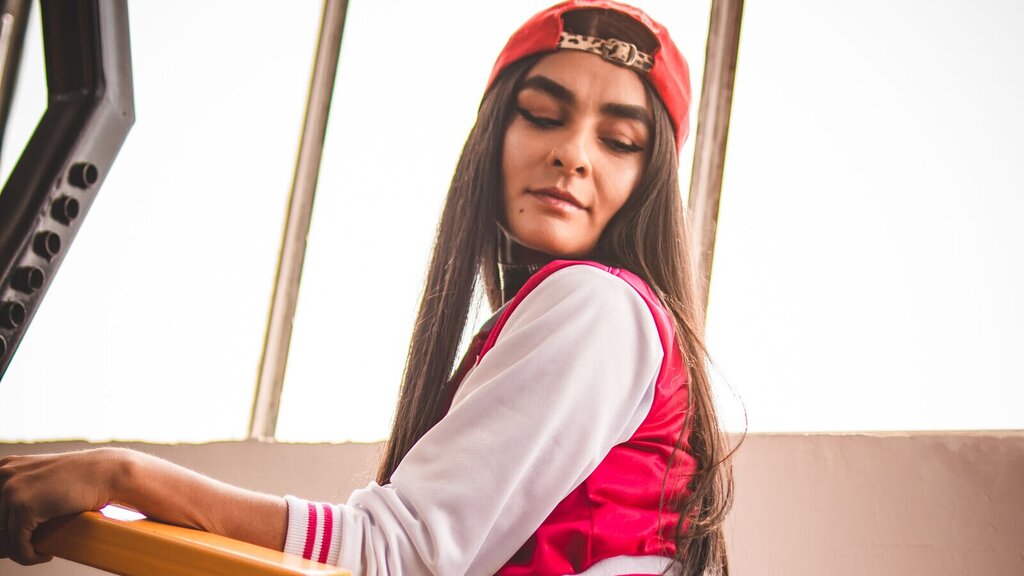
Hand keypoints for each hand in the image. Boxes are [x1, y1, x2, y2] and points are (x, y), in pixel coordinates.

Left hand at [0, 448, 124, 564]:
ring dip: (21, 551)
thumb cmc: (81, 479)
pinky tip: (45, 554)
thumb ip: (20, 496)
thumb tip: (4, 537)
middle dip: (9, 542)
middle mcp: (3, 474)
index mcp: (5, 467)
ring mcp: (12, 489)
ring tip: (39, 552)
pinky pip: (18, 544)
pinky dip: (29, 556)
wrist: (106, 472)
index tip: (17, 541)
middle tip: (29, 548)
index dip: (4, 530)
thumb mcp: (42, 482)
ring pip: (3, 538)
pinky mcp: (24, 506)